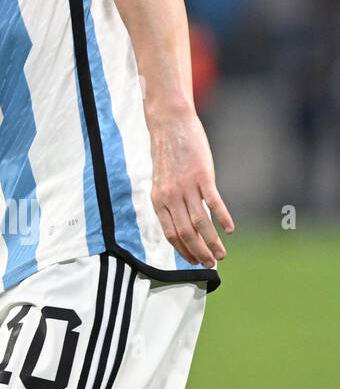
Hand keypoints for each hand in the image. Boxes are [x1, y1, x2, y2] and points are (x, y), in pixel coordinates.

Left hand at [148, 108, 233, 267]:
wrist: (169, 124)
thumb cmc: (167, 153)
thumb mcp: (162, 180)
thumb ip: (170, 201)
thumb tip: (182, 223)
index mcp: (158, 199)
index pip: (170, 234)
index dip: (183, 251)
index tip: (194, 262)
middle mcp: (170, 196)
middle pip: (186, 233)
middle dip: (199, 252)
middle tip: (211, 265)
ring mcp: (186, 186)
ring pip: (200, 223)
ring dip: (212, 241)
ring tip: (222, 254)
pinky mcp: (202, 176)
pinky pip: (213, 202)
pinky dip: (222, 218)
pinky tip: (229, 230)